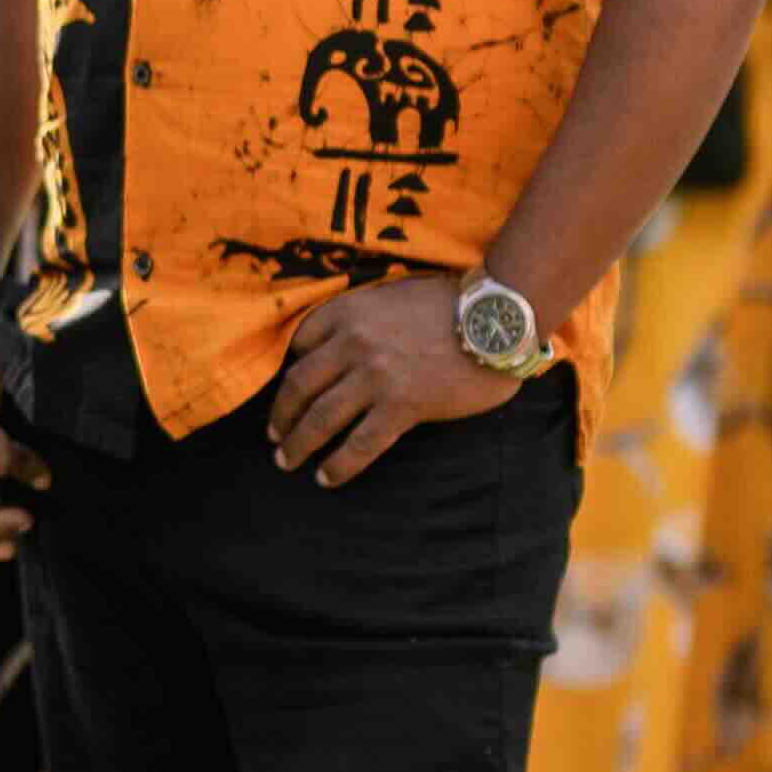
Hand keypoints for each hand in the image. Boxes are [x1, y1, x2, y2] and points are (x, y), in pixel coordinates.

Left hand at [264, 275, 521, 485]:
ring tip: (287, 461)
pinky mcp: (402, 406)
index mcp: (349, 312)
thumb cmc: (452, 303)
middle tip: (273, 436)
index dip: (290, 368)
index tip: (289, 389)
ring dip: (298, 444)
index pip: (300, 343)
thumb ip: (364, 316)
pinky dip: (339, 465)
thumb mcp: (393, 294)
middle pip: (299, 386)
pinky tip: (326, 477)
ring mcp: (376, 377)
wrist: (498, 317)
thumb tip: (345, 343)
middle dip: (281, 416)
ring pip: (320, 419)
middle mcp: (353, 344)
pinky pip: (360, 444)